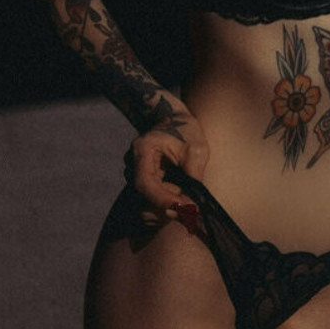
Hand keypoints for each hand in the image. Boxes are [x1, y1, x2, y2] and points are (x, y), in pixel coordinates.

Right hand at [125, 111, 208, 225]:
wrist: (175, 118)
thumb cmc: (187, 130)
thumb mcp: (196, 150)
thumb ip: (193, 176)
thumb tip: (193, 204)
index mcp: (143, 149)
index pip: (145, 182)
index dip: (162, 199)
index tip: (182, 208)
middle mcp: (133, 161)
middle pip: (143, 194)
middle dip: (167, 204)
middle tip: (190, 210)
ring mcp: (134, 169)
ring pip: (145, 197)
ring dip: (166, 203)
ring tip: (188, 201)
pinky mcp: (142, 175)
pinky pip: (149, 195)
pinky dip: (165, 200)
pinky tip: (181, 198)